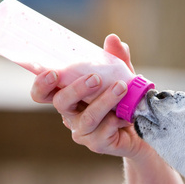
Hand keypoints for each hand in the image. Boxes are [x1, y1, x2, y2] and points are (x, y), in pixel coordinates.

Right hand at [30, 34, 150, 158]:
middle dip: (77, 88)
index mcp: (69, 97)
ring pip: (88, 117)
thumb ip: (116, 59)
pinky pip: (105, 130)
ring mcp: (83, 132)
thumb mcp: (122, 76)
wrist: (142, 128)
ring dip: (105, 100)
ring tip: (122, 87)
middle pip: (61, 103)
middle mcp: (71, 115)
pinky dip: (117, 118)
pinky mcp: (98, 144)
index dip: (41, 84)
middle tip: (95, 78)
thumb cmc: (124, 101)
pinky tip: (126, 114)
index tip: (53, 72)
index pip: (44, 93)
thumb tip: (112, 39)